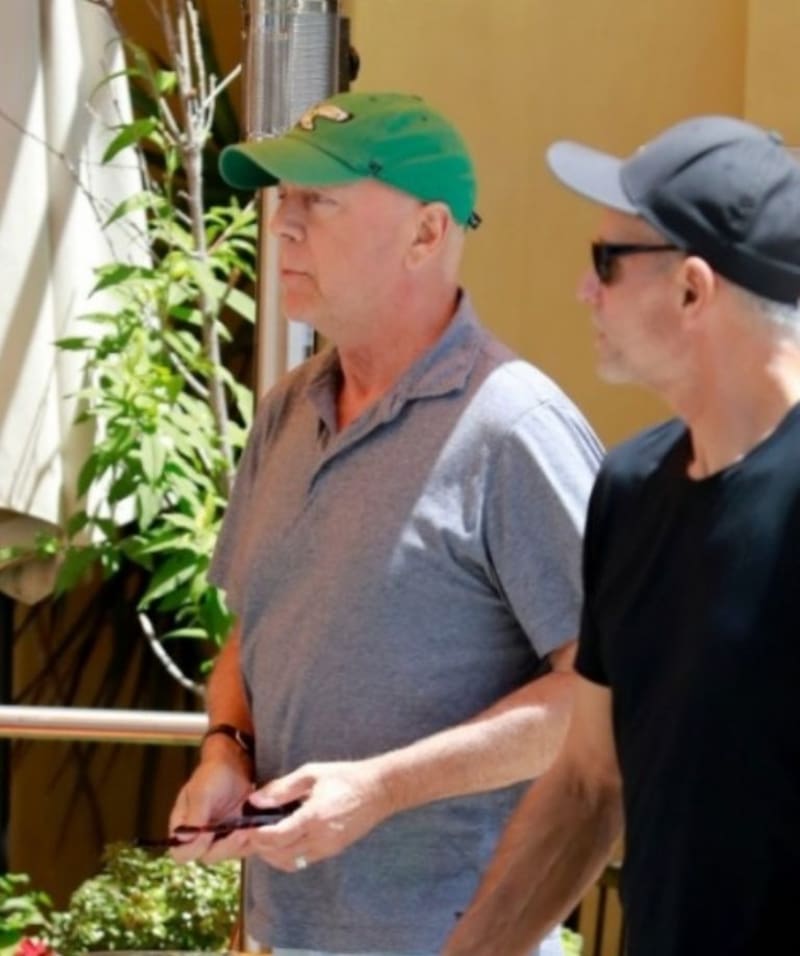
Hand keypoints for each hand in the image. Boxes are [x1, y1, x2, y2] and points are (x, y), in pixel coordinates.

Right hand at [168, 756, 253, 863]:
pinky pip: (243, 847)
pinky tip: (258, 827)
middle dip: (225, 846)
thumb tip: (182, 838)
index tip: (207, 834)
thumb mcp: (202, 791)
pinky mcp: (237, 835)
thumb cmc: (213, 774)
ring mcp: (220, 837)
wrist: (236, 763)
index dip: (193, 849)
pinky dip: (252, 840)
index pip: (180, 853)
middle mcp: (200, 837)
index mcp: (183, 827)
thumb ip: (194, 814)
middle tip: (240, 832)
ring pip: (228, 854)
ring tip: (251, 827)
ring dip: (241, 844)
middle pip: (207, 857)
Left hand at [240, 758, 393, 871]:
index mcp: (314, 817)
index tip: (245, 829)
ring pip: (290, 863)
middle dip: (259, 848)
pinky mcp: (333, 851)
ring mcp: (328, 848)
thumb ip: (282, 788)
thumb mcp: (312, 773)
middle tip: (246, 836)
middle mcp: (320, 838)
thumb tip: (255, 800)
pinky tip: (281, 843)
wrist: (378, 790)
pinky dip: (286, 857)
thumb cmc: (345, 777)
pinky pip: (303, 861)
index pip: (277, 836)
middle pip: (280, 854)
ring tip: (261, 841)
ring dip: (271, 856)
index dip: (257, 836)